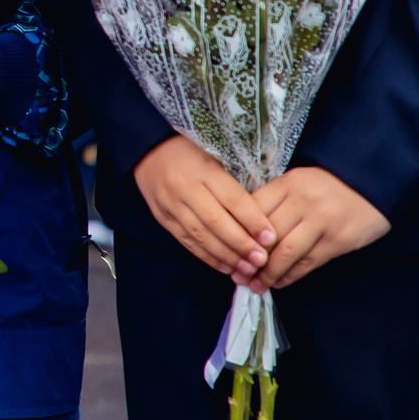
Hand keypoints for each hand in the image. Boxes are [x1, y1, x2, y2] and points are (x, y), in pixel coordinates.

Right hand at [134, 135, 273, 282]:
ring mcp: (170, 204)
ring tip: (246, 269)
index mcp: (203, 169)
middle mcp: (185, 187)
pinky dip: (207, 257)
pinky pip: (186, 241)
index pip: (232, 198)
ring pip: (200, 235)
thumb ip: (233, 187)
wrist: (148, 150)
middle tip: (261, 260)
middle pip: (216, 221)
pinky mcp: (162, 217)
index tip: (270, 238)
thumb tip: (261, 221)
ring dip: (226, 255)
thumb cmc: (191, 154)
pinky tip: (225, 266)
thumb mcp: (215, 160)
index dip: (253, 220)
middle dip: (241, 244)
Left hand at [249, 166, 387, 288]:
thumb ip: (275, 201)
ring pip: (286, 252)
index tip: (226, 249)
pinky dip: (290, 275)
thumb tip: (243, 230)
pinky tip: (278, 282)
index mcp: (288, 183)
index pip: (253, 209)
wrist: (373, 184)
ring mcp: (322, 221)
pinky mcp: (339, 240)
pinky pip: (308, 262)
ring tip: (256, 285)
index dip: (237, 232)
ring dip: (268, 273)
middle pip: (266, 234)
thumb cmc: (328, 185)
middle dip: (248, 258)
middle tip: (237, 275)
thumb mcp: (298, 183)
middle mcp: (303, 201)